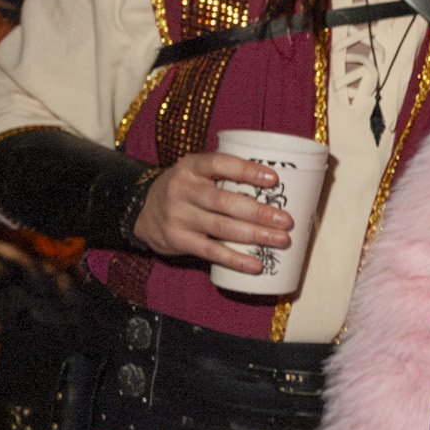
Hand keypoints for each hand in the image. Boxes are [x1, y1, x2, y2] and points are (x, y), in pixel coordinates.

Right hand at [132, 152, 291, 272]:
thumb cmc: (187, 189)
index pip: (219, 164)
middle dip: (259, 212)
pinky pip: (211, 251)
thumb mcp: (198, 173)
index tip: (274, 179)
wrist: (141, 210)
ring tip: (282, 240)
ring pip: (221, 227)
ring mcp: (178, 216)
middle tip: (287, 221)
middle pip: (225, 201)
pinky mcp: (178, 240)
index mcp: (191, 167)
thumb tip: (283, 187)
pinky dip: (236, 259)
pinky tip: (257, 265)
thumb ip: (227, 175)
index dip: (246, 170)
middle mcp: (182, 189)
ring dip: (255, 235)